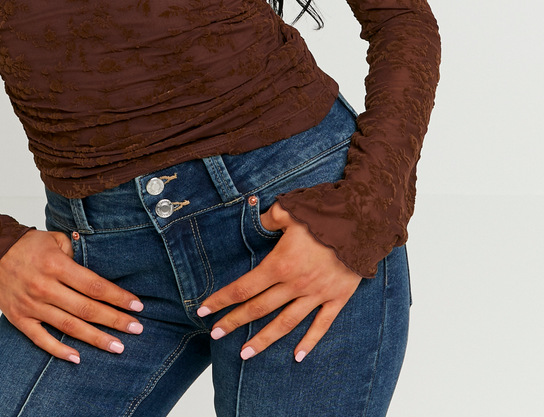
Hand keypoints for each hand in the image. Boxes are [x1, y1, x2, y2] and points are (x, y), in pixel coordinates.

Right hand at [0, 229, 144, 363]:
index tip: (136, 305)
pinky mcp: (19, 318)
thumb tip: (91, 270)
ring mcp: (32, 305)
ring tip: (117, 346)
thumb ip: (74, 251)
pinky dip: (59, 350)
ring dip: (95, 338)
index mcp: (56, 265)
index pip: (94, 285)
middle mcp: (45, 287)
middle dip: (114, 320)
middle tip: (136, 329)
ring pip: (69, 326)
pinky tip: (78, 357)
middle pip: (86, 308)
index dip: (117, 296)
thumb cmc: (26, 245)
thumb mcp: (53, 239)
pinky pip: (41, 339)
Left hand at [196, 203, 361, 361]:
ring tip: (246, 353)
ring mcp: (316, 294)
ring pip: (285, 323)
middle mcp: (295, 284)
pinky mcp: (337, 298)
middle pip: (259, 308)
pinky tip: (297, 356)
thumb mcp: (289, 210)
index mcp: (280, 264)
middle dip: (235, 322)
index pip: (244, 287)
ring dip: (264, 340)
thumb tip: (255, 218)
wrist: (363, 223)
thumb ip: (268, 218)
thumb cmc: (324, 214)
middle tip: (216, 335)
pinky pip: (321, 325)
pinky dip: (309, 342)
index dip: (222, 299)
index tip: (204, 311)